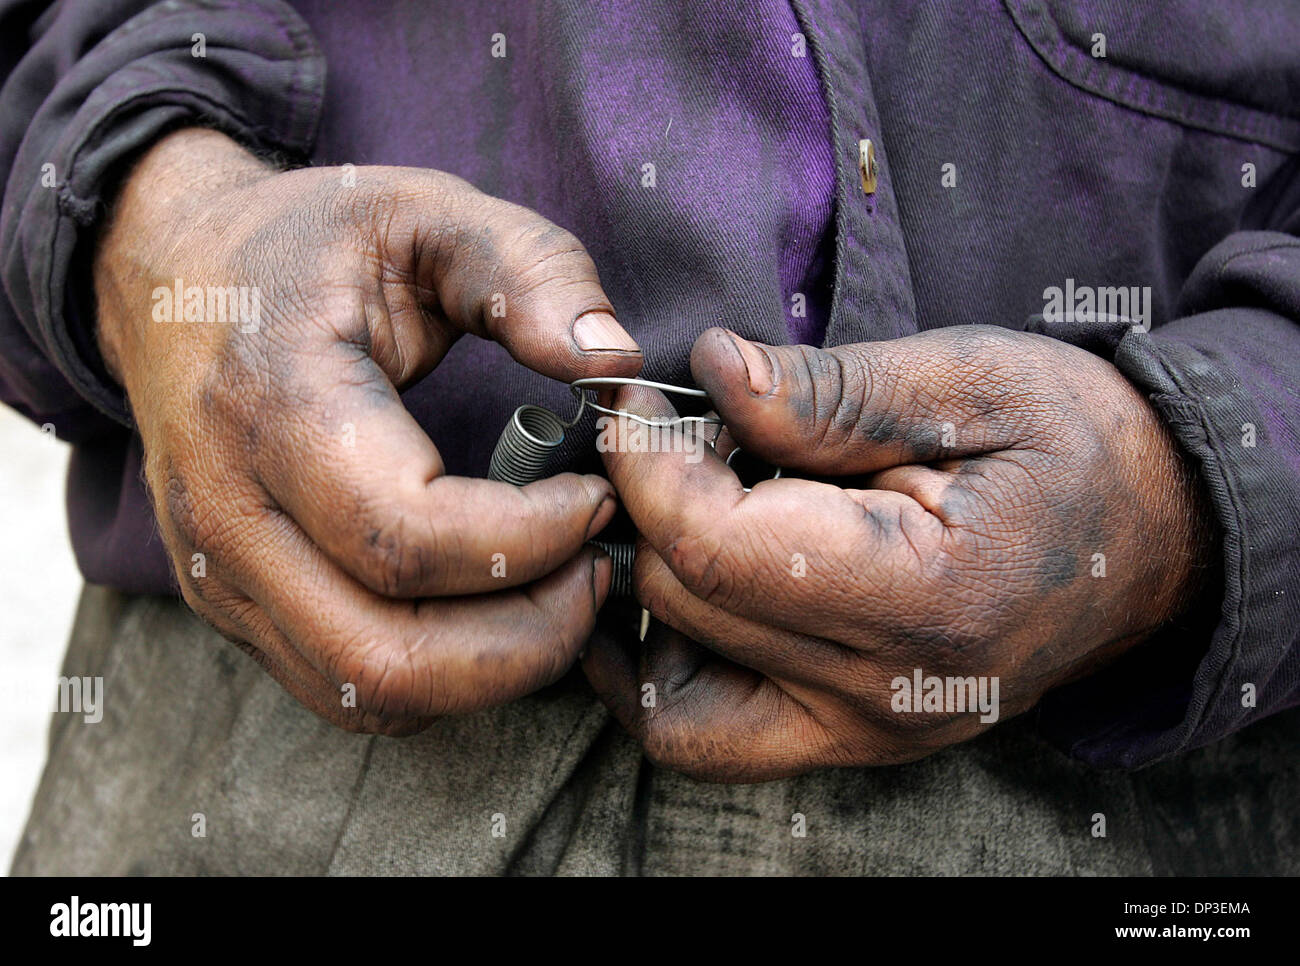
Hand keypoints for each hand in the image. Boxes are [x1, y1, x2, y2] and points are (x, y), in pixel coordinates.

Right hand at [95, 128, 642, 733]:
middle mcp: (228, 513)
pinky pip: (348, 693)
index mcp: (274, 405)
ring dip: (493, 672)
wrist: (173, 277)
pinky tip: (496, 614)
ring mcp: (220, 576)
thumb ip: (527, 269)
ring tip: (559, 592)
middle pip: (388, 657)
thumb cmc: (309, 244)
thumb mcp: (423, 211)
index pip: (405, 536)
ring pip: (370, 696)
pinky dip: (443, 682)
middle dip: (529, 636)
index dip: (532, 538)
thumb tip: (616, 362)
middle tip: (596, 568)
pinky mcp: (232, 608)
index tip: (598, 495)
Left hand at [584, 325, 1213, 779]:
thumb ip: (831, 391)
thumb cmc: (1073, 446)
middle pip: (687, 607)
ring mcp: (865, 733)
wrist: (1154, 540)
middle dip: (649, 505)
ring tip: (680, 508)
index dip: (648, 464)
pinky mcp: (850, 740)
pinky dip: (668, 668)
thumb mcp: (970, 383)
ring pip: (675, 692)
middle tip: (678, 432)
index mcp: (924, 598)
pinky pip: (709, 734)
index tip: (636, 400)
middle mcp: (886, 695)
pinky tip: (685, 588)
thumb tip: (711, 371)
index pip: (717, 548)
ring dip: (648, 593)